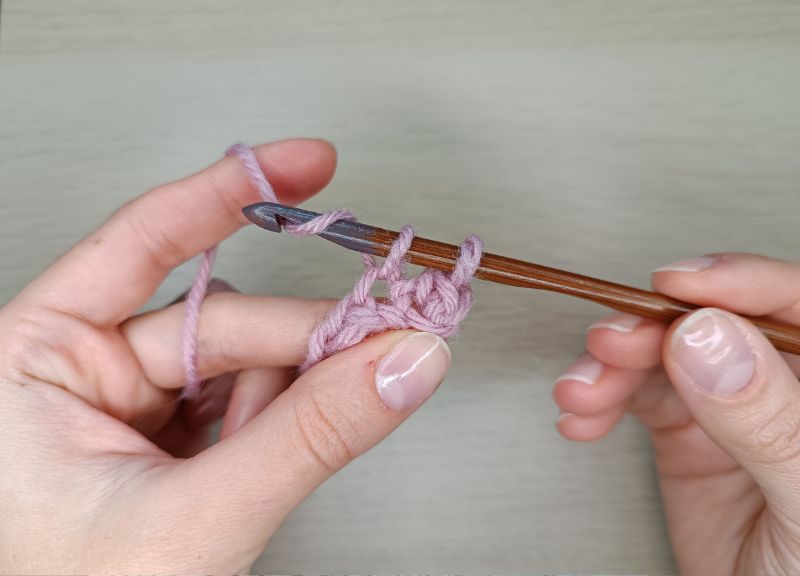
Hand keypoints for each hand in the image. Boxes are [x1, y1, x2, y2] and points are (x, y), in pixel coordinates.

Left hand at [0, 139, 450, 572]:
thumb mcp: (196, 517)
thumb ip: (309, 436)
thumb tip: (399, 362)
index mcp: (33, 361)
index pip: (144, 244)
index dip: (230, 194)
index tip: (305, 164)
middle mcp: (79, 373)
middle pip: (223, 319)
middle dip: (301, 345)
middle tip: (382, 348)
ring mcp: (129, 407)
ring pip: (244, 360)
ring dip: (288, 397)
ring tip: (286, 453)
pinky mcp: (170, 439)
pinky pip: (247, 399)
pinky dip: (278, 422)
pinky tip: (269, 459)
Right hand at [553, 253, 799, 573]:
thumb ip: (765, 419)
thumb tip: (708, 338)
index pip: (793, 304)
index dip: (735, 283)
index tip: (677, 285)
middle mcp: (781, 389)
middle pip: (712, 324)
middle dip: (651, 328)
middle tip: (613, 342)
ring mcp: (730, 410)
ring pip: (663, 356)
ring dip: (611, 366)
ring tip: (582, 390)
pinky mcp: (688, 437)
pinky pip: (637, 398)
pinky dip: (600, 401)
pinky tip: (583, 416)